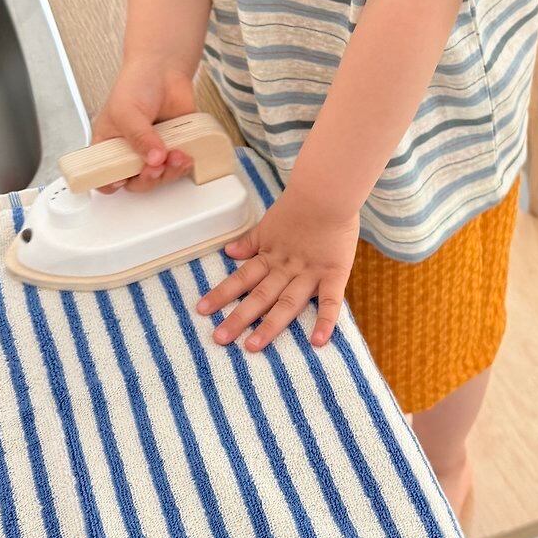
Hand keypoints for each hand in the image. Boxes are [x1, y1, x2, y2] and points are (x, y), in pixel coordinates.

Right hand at [90, 54, 198, 193]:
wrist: (165, 70)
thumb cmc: (136, 86)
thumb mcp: (127, 111)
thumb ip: (139, 137)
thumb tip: (154, 158)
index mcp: (109, 146)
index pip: (104, 176)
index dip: (112, 183)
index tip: (124, 179)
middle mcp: (130, 153)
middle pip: (136, 182)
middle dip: (148, 179)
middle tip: (155, 167)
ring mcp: (153, 152)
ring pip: (159, 177)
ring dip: (169, 172)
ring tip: (176, 156)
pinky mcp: (173, 148)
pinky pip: (178, 167)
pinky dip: (183, 165)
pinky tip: (186, 155)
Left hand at [197, 188, 360, 351]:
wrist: (328, 192)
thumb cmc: (300, 206)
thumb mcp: (269, 224)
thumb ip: (251, 242)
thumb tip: (229, 252)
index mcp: (271, 256)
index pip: (242, 278)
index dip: (222, 293)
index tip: (202, 310)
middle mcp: (287, 268)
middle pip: (260, 296)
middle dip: (239, 317)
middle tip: (219, 339)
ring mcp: (310, 272)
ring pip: (288, 303)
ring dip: (270, 325)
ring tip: (252, 346)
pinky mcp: (334, 273)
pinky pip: (331, 300)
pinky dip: (325, 320)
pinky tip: (318, 341)